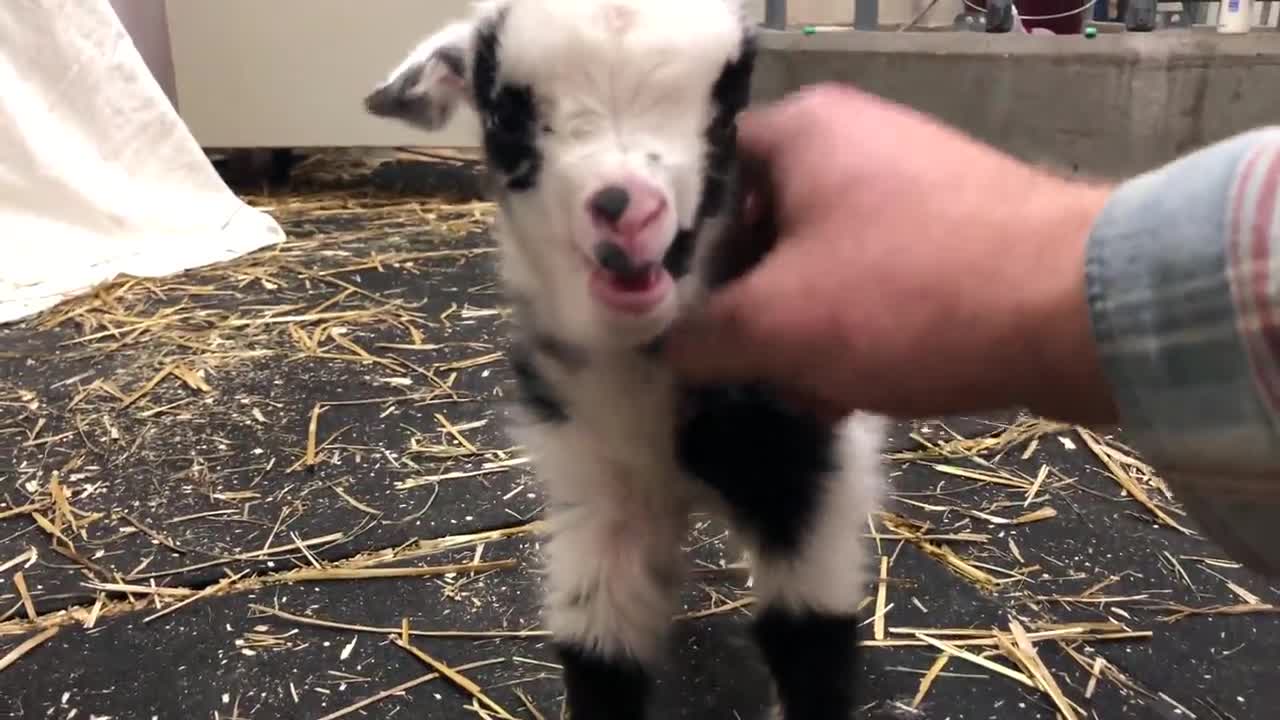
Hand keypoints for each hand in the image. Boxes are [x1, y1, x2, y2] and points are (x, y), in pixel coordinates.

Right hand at [665, 83, 1117, 423]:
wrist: (1079, 312)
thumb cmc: (906, 295)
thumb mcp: (776, 325)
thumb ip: (697, 337)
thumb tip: (662, 350)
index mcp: (799, 132)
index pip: (695, 178)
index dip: (663, 249)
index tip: (647, 311)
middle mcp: (851, 142)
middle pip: (754, 229)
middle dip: (739, 309)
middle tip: (727, 368)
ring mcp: (906, 187)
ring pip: (812, 266)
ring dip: (795, 335)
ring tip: (802, 393)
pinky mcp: (949, 235)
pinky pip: (870, 282)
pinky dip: (850, 333)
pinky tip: (849, 392)